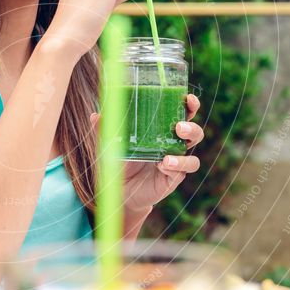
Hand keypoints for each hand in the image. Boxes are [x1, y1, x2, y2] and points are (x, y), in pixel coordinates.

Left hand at [90, 93, 202, 212]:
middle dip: (191, 127)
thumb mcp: (109, 144)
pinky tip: (162, 164)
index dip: (190, 106)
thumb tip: (95, 114)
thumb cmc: (118, 162)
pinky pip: (181, 172)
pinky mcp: (172, 180)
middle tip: (179, 126)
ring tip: (168, 155)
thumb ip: (104, 130)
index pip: (183, 115)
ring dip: (184, 156)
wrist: (119, 190)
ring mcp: (175, 164)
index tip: (188, 99)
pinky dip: (175, 167)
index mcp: (163, 132)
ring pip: (193, 156)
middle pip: (195, 133)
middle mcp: (173, 146)